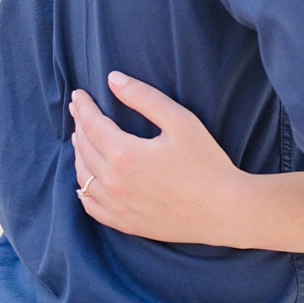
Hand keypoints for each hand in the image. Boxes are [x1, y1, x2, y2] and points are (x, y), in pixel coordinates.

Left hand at [68, 72, 242, 242]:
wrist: (225, 211)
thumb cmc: (207, 163)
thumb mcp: (180, 120)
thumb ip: (143, 97)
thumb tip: (112, 79)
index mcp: (125, 154)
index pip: (91, 124)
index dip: (83, 106)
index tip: (79, 94)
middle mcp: (114, 183)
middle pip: (84, 148)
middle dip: (79, 124)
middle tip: (78, 110)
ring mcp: (118, 207)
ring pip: (83, 176)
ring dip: (79, 153)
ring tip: (81, 137)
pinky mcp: (126, 223)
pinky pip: (91, 206)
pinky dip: (83, 188)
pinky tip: (86, 178)